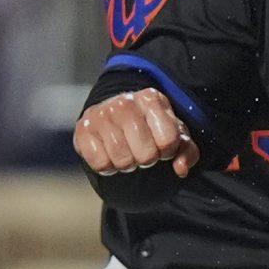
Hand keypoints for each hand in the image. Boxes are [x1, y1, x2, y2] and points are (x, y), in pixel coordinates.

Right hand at [74, 88, 198, 178]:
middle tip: (142, 151)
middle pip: (146, 154)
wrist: (116, 118)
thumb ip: (186, 151)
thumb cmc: (150, 128)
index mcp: (151, 99)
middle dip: (147, 160)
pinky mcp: (82, 129)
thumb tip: (180, 169)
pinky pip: (100, 163)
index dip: (168, 151)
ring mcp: (101, 114)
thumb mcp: (173, 134)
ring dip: (128, 164)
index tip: (162, 146)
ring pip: (122, 161)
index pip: (169, 140)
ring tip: (127, 152)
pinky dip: (107, 167)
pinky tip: (109, 153)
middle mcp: (124, 102)